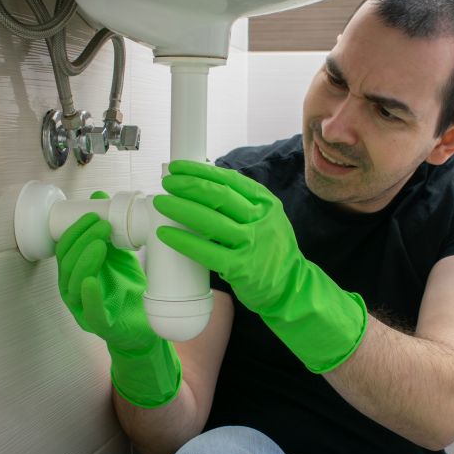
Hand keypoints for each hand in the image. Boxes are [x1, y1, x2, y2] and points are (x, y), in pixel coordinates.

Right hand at [56, 192, 154, 353]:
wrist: (150, 324)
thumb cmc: (128, 289)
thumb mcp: (120, 255)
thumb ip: (108, 231)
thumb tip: (99, 198)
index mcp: (76, 273)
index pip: (65, 249)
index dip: (75, 231)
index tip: (94, 215)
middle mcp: (75, 291)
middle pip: (67, 264)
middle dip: (82, 241)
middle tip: (102, 225)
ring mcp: (85, 310)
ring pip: (73, 285)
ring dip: (84, 261)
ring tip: (100, 244)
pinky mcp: (101, 326)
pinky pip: (89, 312)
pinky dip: (88, 296)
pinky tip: (91, 282)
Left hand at [153, 161, 367, 373]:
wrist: (291, 286)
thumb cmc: (271, 250)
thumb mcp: (266, 218)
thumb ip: (241, 204)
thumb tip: (201, 188)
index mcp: (265, 203)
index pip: (229, 180)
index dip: (200, 171)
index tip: (178, 167)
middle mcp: (260, 220)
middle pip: (219, 196)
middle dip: (189, 186)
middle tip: (167, 182)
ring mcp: (252, 244)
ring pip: (211, 221)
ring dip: (181, 209)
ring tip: (161, 203)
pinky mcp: (241, 268)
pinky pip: (207, 252)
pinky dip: (184, 241)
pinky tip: (167, 234)